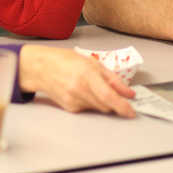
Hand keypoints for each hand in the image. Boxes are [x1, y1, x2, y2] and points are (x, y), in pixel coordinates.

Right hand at [18, 45, 135, 116]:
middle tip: (112, 92)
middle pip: (106, 105)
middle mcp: (80, 90)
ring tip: (91, 86)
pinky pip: (88, 108)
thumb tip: (129, 93)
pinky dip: (90, 102)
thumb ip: (113, 79)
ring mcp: (74, 100)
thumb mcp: (92, 63)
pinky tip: (81, 91)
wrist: (41, 68)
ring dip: (101, 101)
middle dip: (114, 102)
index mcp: (87, 75)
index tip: (131, 112)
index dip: (122, 106)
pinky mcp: (70, 108)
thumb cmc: (65, 61)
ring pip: (98, 108)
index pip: (109, 96)